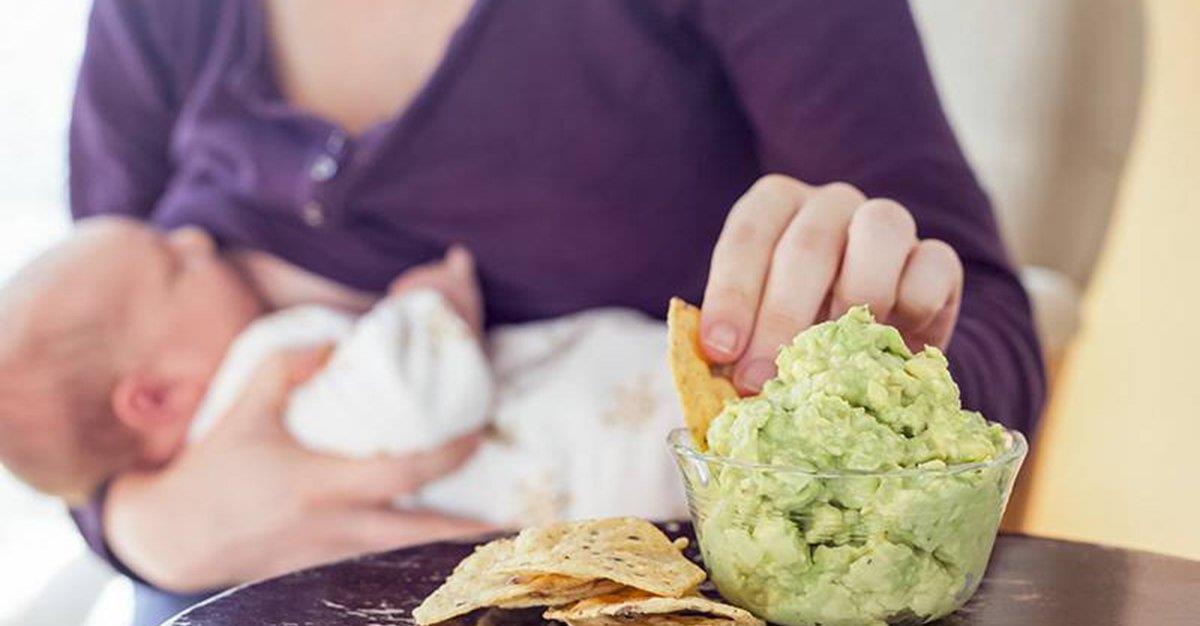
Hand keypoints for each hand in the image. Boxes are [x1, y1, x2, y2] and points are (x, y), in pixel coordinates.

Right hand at [104, 346, 492, 592]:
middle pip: (421, 534)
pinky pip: (379, 566)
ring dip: (448, 550)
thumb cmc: (213, 469)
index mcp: (322, 484)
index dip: (449, 453)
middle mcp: (337, 526)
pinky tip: (438, 554)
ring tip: (494, 544)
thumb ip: (287, 368)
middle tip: (516, 520)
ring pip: (405, 557)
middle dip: (470, 529)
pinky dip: (412, 558)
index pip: (405, 472)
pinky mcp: (322, 571)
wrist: (173, 537)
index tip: (478, 432)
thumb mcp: (244, 410)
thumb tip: (337, 337)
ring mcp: (332, 555)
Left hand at [701, 174, 963, 392]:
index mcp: (775, 208)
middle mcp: (830, 204)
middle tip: (760, 379)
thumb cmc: (793, 337)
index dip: (731, 294)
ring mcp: (888, 223)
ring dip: (852, 300)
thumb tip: (714, 380)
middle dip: (780, 318)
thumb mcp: (753, 336)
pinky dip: (911, 308)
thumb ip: (733, 347)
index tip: (720, 349)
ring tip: (833, 358)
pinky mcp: (937, 259)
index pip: (748, 236)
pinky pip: (932, 266)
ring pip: (880, 230)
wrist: (868, 354)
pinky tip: (889, 347)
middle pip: (808, 244)